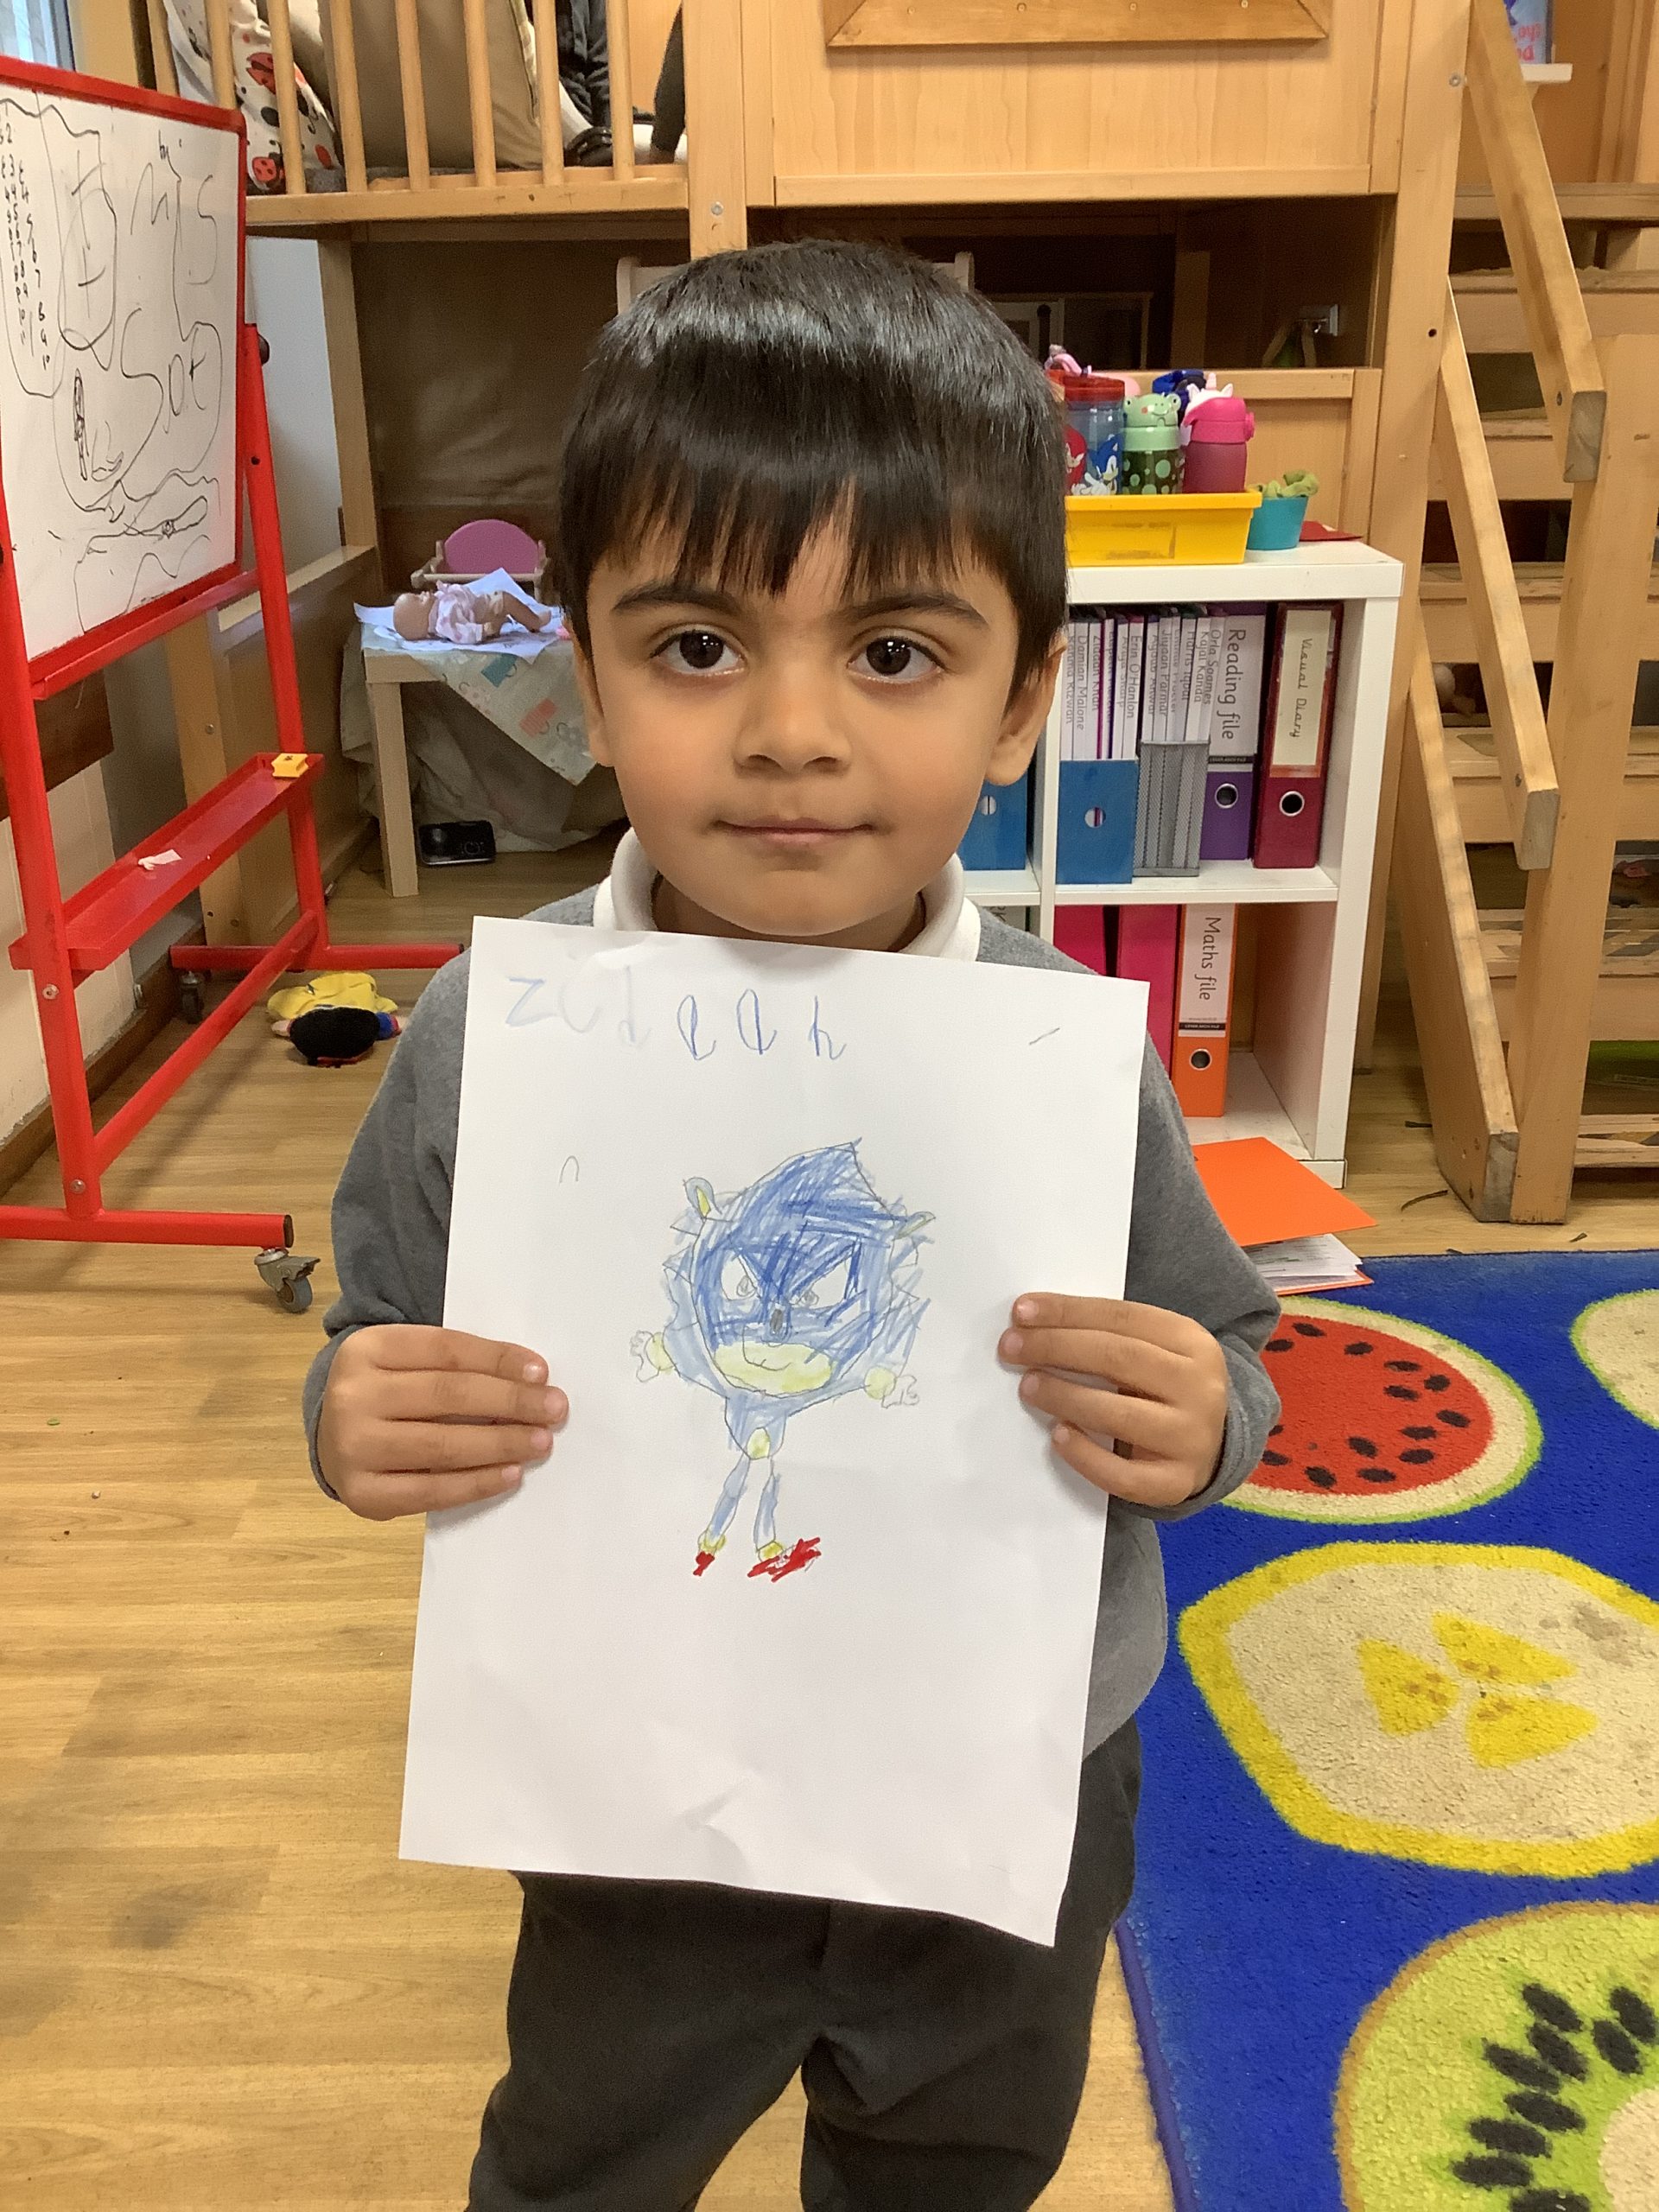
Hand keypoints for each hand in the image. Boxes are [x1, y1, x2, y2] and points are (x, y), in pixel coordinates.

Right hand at [318, 1325, 567, 1519]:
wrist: (331, 1436)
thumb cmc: (389, 1392)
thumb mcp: (408, 1361)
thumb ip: (456, 1364)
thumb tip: (532, 1381)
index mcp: (367, 1348)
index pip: (446, 1350)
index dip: (497, 1360)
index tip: (541, 1372)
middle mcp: (352, 1395)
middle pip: (447, 1395)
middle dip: (510, 1402)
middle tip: (554, 1408)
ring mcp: (352, 1447)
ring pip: (442, 1445)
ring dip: (501, 1444)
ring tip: (541, 1442)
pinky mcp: (362, 1493)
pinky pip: (431, 1490)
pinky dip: (477, 1483)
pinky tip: (511, 1474)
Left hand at [998, 1294, 1228, 1507]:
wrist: (1211, 1446)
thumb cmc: (1162, 1388)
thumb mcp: (1154, 1350)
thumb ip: (1108, 1335)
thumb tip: (1035, 1324)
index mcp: (1192, 1342)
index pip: (1122, 1318)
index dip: (1068, 1312)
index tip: (1022, 1311)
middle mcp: (1199, 1388)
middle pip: (1119, 1358)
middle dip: (1057, 1348)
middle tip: (1012, 1347)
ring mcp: (1191, 1438)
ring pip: (1118, 1414)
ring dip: (1064, 1396)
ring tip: (1028, 1386)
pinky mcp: (1176, 1482)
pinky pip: (1123, 1475)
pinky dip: (1084, 1455)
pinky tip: (1057, 1435)